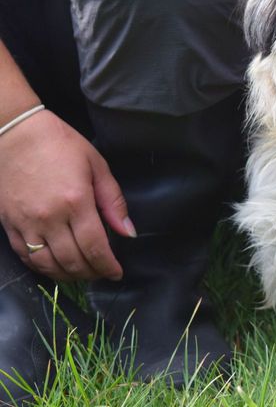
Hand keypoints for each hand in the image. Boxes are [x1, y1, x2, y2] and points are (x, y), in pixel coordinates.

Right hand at [0, 109, 135, 280]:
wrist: (16, 135)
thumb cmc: (61, 145)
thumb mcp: (97, 166)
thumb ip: (113, 202)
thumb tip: (127, 232)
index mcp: (76, 202)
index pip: (95, 247)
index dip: (107, 266)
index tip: (116, 273)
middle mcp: (50, 218)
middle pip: (73, 261)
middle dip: (92, 273)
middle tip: (102, 273)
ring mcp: (26, 223)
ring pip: (48, 265)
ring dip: (68, 276)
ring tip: (83, 273)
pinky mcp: (9, 225)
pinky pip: (26, 257)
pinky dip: (43, 267)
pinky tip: (56, 266)